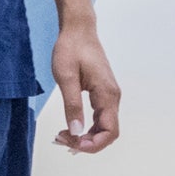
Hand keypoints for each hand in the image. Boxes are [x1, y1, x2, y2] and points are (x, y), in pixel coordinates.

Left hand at [49, 25, 122, 154]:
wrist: (78, 30)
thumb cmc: (72, 49)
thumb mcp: (66, 77)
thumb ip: (72, 106)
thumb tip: (76, 131)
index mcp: (107, 94)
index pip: (110, 131)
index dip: (94, 144)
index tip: (72, 144)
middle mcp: (112, 96)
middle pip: (108, 132)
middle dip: (87, 142)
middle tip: (62, 140)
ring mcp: (108, 95)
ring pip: (103, 127)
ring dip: (86, 136)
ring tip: (63, 135)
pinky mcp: (102, 93)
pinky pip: (99, 118)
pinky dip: (86, 127)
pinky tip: (71, 126)